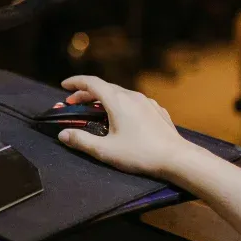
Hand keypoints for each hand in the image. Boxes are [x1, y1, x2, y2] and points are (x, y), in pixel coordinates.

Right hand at [58, 75, 193, 177]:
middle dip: (86, 93)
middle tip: (74, 103)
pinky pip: (134, 101)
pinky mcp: (156, 110)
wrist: (177, 158)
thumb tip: (63, 134)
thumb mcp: (106, 150)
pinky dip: (120, 104)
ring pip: (120, 93)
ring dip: (104, 98)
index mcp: (117, 101)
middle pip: (105, 87)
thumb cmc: (140, 154)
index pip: (91, 83)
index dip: (75, 82)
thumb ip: (81, 141)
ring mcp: (147, 102)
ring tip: (96, 110)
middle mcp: (132, 96)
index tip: (64, 86)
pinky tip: (121, 117)